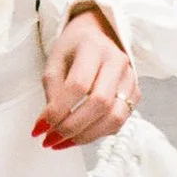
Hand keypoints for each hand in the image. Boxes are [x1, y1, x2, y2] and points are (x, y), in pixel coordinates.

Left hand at [36, 4, 134, 150]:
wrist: (99, 34)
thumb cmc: (74, 47)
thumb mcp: (55, 59)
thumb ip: (51, 89)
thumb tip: (48, 122)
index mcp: (93, 47)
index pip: (79, 84)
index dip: (59, 109)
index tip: (41, 125)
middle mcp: (117, 62)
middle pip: (100, 103)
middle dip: (73, 127)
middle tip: (51, 138)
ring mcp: (130, 78)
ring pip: (114, 117)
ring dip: (86, 136)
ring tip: (64, 142)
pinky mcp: (135, 93)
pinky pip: (119, 122)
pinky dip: (98, 134)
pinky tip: (79, 135)